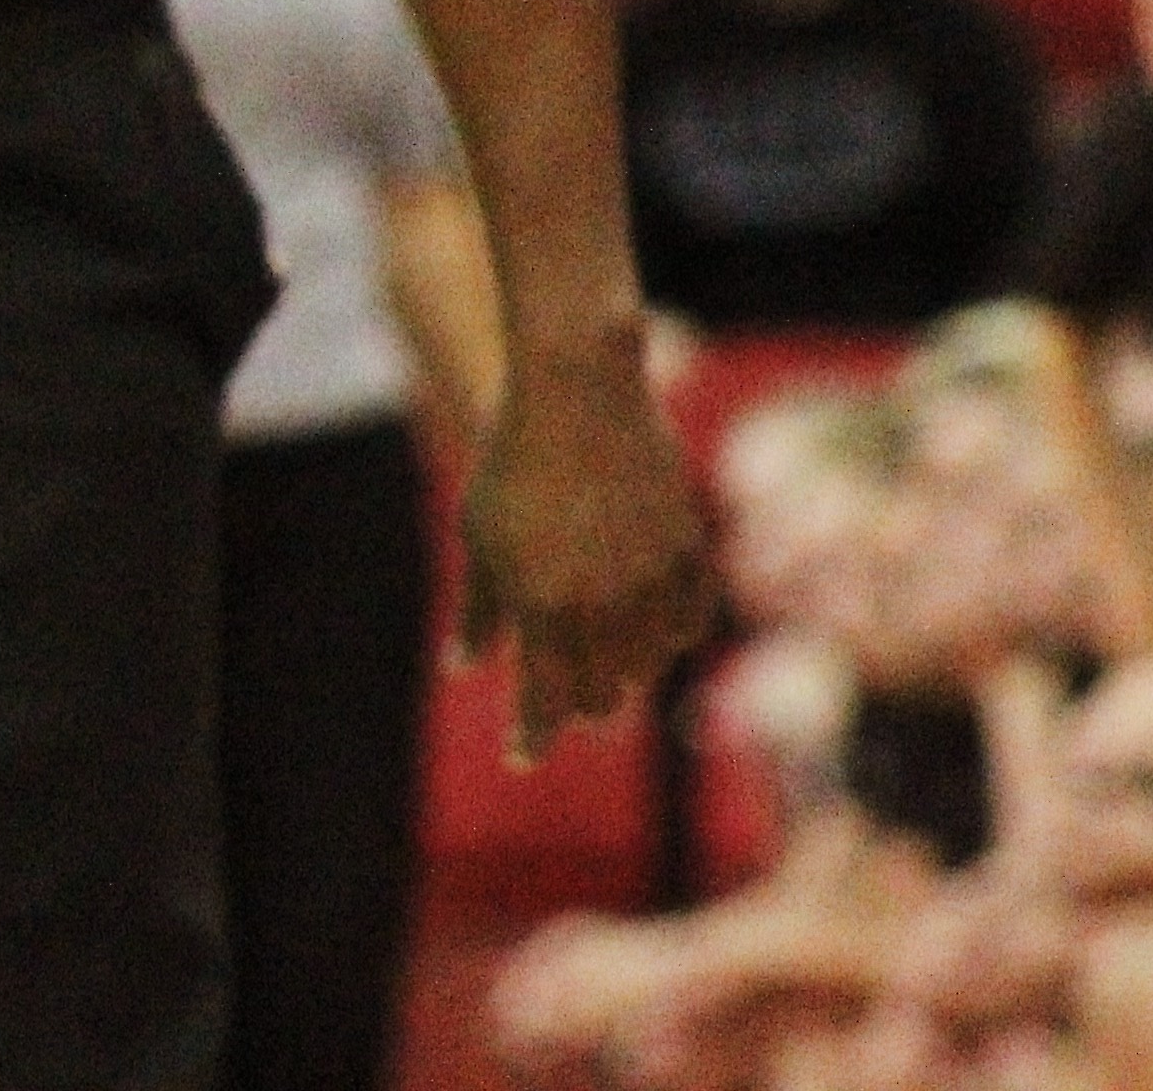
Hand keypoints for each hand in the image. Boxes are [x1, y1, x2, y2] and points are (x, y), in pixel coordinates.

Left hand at [461, 324, 719, 757]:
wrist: (578, 395)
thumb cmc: (512, 463)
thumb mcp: (480, 537)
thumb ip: (480, 610)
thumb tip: (463, 669)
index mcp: (544, 606)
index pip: (545, 700)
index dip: (534, 736)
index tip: (523, 757)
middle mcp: (604, 605)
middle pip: (601, 691)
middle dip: (580, 703)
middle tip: (566, 707)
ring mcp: (652, 580)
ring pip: (648, 662)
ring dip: (625, 670)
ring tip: (607, 666)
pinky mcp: (688, 552)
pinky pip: (688, 619)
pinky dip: (669, 633)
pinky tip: (653, 632)